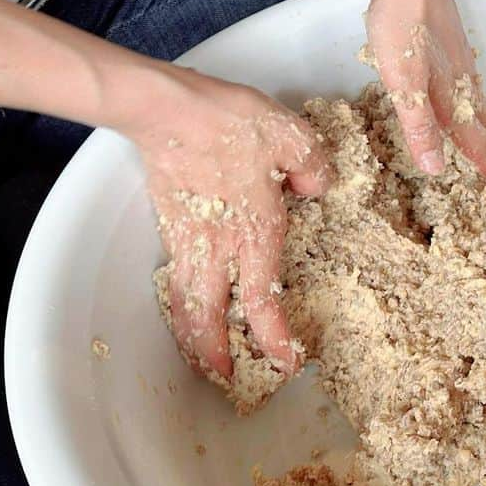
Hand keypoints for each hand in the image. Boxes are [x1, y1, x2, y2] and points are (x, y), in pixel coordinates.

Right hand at [132, 68, 332, 381]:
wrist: (168, 108)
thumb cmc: (229, 123)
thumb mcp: (294, 138)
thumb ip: (313, 169)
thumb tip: (316, 187)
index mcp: (254, 234)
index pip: (262, 303)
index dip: (274, 339)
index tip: (286, 362)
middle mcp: (219, 246)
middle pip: (209, 318)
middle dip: (214, 354)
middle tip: (224, 377)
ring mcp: (188, 236)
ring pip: (186, 301)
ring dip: (193, 333)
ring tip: (201, 351)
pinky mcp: (169, 220)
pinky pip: (175, 274)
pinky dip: (181, 299)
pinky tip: (189, 297)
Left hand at [365, 0, 485, 179]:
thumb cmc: (402, 25)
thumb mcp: (403, 83)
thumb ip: (419, 125)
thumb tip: (436, 167)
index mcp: (450, 92)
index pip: (471, 135)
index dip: (480, 157)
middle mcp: (459, 75)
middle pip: (478, 115)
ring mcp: (456, 52)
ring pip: (473, 92)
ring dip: (480, 114)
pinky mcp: (448, 34)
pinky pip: (465, 71)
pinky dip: (469, 86)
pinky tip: (462, 78)